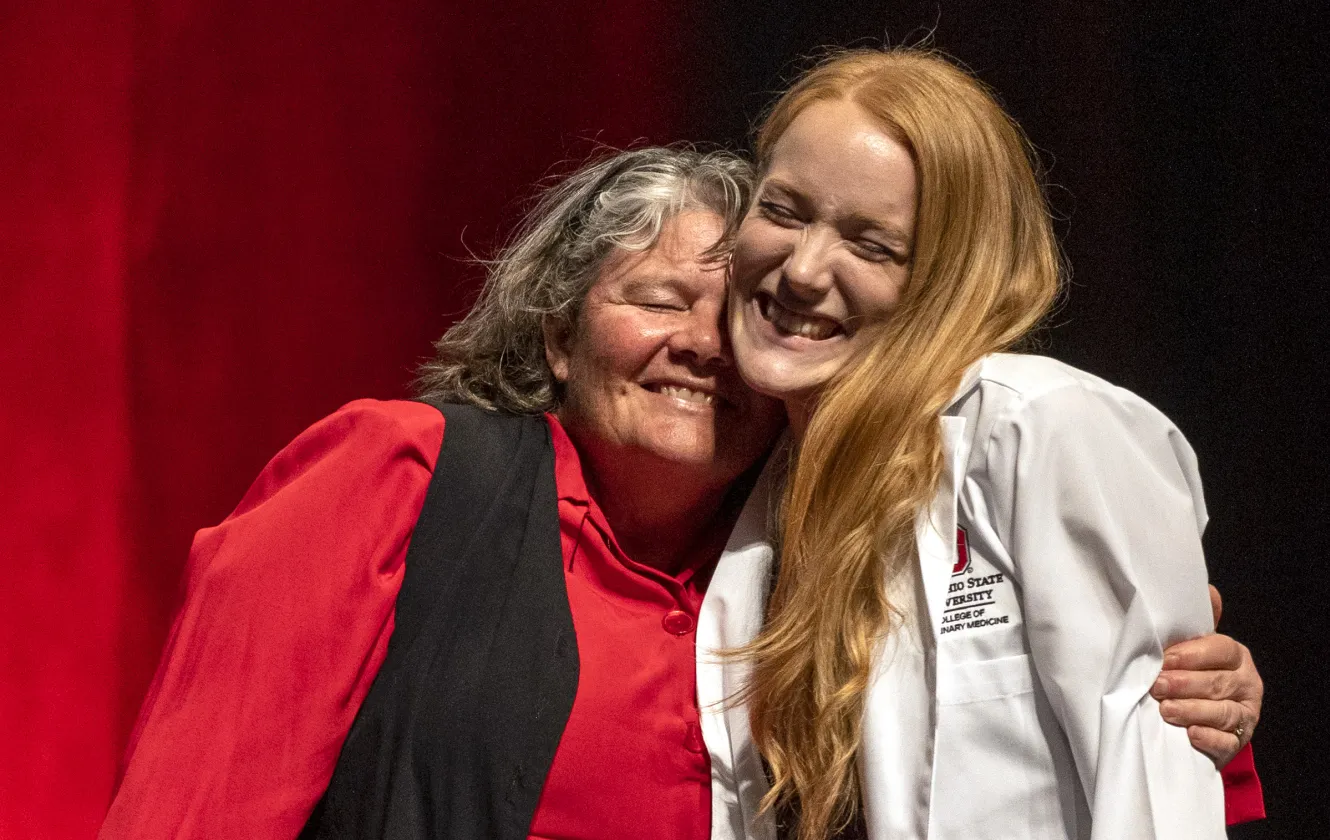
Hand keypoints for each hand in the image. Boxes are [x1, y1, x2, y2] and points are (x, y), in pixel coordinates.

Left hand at [1151, 585, 1262, 767]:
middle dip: (1185, 684)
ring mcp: (1246, 714)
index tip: (1165, 659)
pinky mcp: (1238, 742)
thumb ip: (1194, 624)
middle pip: (1218, 682)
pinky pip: (1227, 741)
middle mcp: (1247, 683)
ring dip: (1192, 710)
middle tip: (1157, 686)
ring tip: (1166, 710)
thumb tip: (1208, 590)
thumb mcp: (1192, 648)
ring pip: (1222, 712)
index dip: (1192, 654)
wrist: (1199, 719)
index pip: (1221, 649)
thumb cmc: (1191, 674)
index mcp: (1235, 655)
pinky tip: (1191, 735)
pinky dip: (1209, 738)